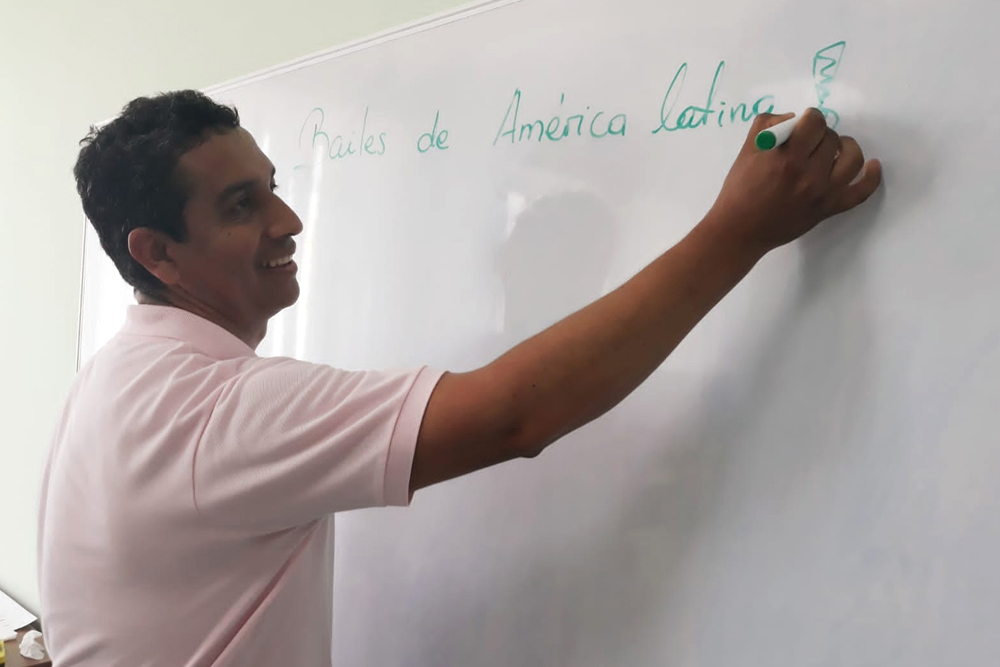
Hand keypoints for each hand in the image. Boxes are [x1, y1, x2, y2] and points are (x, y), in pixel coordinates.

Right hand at [705, 108, 881, 253]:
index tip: (802, 125)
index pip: (814, 121)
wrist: (739, 231)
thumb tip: (793, 119)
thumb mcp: (746, 151)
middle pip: (831, 138)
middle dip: (820, 135)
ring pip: (852, 158)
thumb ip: (768, 125)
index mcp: (787, 157)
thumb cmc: (738, 191)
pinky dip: (871, 177)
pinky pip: (860, 192)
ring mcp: (822, 193)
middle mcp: (808, 174)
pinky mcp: (828, 209)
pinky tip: (872, 165)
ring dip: (846, 147)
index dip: (809, 118)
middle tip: (807, 143)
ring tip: (835, 149)